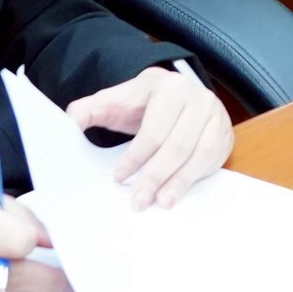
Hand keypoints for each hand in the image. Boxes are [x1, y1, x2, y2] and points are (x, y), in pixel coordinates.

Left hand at [66, 64, 233, 209]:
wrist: (177, 95)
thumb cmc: (141, 104)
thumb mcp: (114, 101)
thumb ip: (87, 110)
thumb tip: (67, 124)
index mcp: (168, 86)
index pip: (153, 130)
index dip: (135, 158)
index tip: (118, 178)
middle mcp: (198, 98)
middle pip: (176, 145)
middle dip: (155, 177)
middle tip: (138, 202)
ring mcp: (216, 116)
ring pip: (199, 154)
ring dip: (179, 182)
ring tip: (161, 204)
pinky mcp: (225, 134)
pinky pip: (213, 160)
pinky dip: (195, 178)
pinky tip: (178, 193)